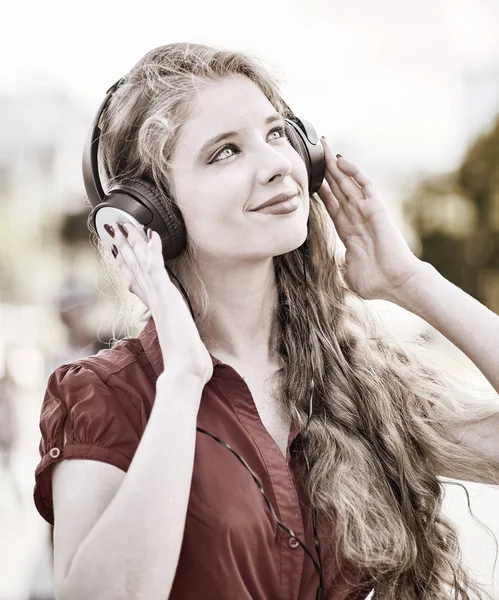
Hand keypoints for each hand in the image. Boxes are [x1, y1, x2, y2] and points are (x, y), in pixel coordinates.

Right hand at [110, 222, 212, 383]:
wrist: (183, 372)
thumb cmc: (185, 364)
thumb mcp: (180, 344)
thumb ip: (178, 338)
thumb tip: (180, 342)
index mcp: (156, 312)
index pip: (137, 283)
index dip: (127, 266)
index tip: (119, 253)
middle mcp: (154, 303)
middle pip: (134, 270)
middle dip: (124, 248)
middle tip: (113, 229)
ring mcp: (159, 299)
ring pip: (141, 265)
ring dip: (133, 243)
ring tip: (123, 224)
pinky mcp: (167, 298)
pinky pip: (157, 269)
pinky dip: (154, 251)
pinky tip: (151, 235)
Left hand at [317, 138, 423, 301]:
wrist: (395, 282)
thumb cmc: (375, 282)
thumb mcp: (348, 272)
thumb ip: (339, 263)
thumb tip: (336, 262)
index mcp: (348, 231)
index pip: (330, 205)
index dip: (320, 190)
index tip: (308, 178)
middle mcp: (356, 217)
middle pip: (337, 188)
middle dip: (326, 170)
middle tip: (313, 151)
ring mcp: (366, 211)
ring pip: (347, 182)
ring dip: (335, 165)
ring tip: (323, 146)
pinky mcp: (377, 208)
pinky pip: (364, 185)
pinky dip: (354, 171)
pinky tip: (341, 160)